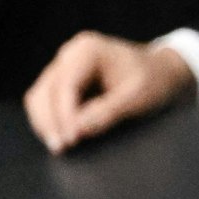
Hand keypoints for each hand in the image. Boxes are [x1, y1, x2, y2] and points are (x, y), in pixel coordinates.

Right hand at [23, 32, 195, 153]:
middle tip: (60, 148)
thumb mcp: (137, 97)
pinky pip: (45, 102)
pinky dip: (49, 120)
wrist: (160, 72)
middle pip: (45, 91)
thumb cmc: (153, 81)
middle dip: (50, 121)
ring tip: (60, 146)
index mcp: (88, 50)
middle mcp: (70, 54)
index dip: (64, 115)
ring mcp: (63, 66)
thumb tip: (76, 131)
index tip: (70, 140)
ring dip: (45, 123)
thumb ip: (106, 113)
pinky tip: (62, 136)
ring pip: (38, 97)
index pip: (65, 85)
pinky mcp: (62, 81)